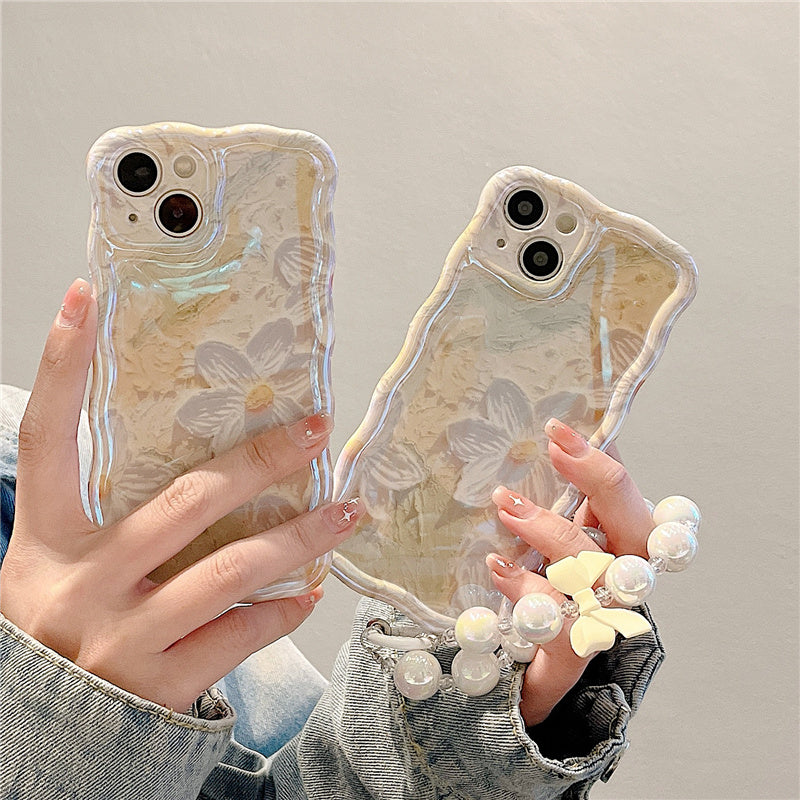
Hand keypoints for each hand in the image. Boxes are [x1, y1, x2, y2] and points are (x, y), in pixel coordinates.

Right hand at [0, 278, 361, 711]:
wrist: (43, 741)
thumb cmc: (62, 632)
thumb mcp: (62, 568)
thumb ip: (116, 521)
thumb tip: (212, 473)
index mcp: (48, 542)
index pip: (47, 437)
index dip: (61, 365)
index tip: (86, 297)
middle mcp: (80, 584)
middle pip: (186, 501)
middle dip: (259, 461)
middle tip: (315, 429)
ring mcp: (121, 638)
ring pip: (231, 569)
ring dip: (301, 538)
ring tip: (347, 511)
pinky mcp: (160, 685)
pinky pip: (240, 634)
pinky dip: (282, 611)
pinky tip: (308, 593)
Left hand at [487, 418, 653, 725]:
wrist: (551, 653)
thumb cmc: (566, 575)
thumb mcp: (575, 525)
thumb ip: (579, 488)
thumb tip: (563, 433)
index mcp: (632, 539)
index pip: (628, 493)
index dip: (601, 459)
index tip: (557, 431)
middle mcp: (629, 576)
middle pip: (633, 528)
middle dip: (593, 481)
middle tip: (550, 452)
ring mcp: (605, 613)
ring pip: (591, 568)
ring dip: (548, 531)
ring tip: (506, 504)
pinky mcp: (574, 647)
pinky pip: (555, 616)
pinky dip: (524, 588)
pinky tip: (497, 566)